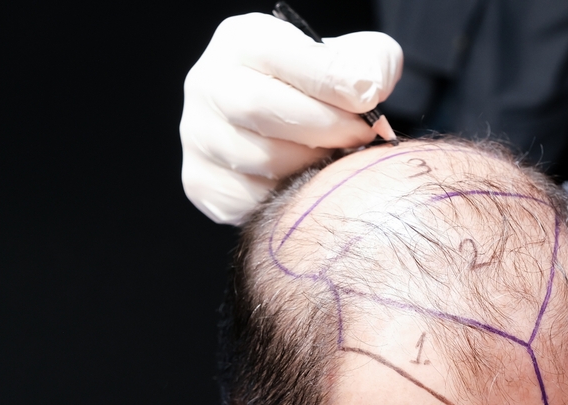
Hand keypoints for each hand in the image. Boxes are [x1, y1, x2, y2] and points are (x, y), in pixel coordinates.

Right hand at [180, 13, 401, 223]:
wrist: (295, 127)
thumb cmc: (326, 90)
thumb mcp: (354, 60)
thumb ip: (369, 64)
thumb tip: (365, 91)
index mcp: (242, 42)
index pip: (280, 55)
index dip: (330, 80)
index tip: (368, 99)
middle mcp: (208, 84)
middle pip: (259, 108)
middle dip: (324, 127)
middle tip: (361, 137)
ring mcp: (198, 136)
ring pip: (258, 160)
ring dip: (311, 165)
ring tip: (338, 159)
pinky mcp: (203, 183)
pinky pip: (250, 200)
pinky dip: (289, 198)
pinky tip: (310, 183)